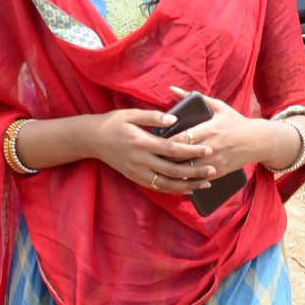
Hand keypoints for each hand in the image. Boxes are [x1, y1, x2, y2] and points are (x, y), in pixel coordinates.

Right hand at [91, 106, 216, 193]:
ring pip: (166, 184)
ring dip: (187, 185)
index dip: (191, 151)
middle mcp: (140, 160)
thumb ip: (153, 116)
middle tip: (213, 169)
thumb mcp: (131, 114)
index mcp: (142, 142)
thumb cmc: (113, 123)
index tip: (208, 149)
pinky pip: (157, 187)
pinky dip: (173, 190)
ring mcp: (137, 172)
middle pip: (173, 170)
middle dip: (195, 171)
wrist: (92, 139)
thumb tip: (175, 119)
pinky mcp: (135, 178)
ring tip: (205, 183)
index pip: (172, 149)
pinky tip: (187, 189)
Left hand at [166, 86, 265, 178]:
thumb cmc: (235, 121)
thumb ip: (193, 97)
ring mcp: (216, 161)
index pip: (182, 138)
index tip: (156, 141)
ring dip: (174, 169)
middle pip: (182, 155)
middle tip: (154, 155)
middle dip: (167, 156)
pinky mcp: (219, 172)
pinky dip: (187, 179)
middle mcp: (212, 146)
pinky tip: (176, 177)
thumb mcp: (218, 106)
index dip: (167, 142)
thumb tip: (172, 89)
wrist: (258, 141)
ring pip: (189, 170)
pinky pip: (199, 179)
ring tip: (162, 166)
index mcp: (210, 129)